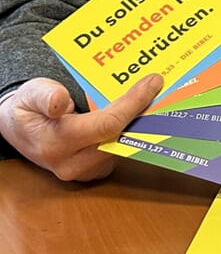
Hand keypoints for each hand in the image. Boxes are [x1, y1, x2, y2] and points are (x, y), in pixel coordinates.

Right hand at [0, 74, 164, 181]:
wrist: (20, 131)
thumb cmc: (28, 109)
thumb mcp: (30, 94)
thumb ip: (45, 95)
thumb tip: (60, 101)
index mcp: (56, 143)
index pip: (106, 125)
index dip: (133, 103)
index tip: (153, 82)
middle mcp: (73, 163)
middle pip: (121, 138)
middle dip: (145, 113)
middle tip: (166, 90)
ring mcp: (86, 171)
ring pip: (125, 146)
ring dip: (143, 124)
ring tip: (161, 99)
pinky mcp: (96, 170)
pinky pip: (121, 150)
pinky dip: (134, 132)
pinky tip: (145, 113)